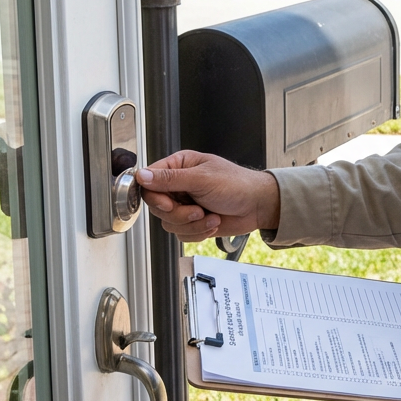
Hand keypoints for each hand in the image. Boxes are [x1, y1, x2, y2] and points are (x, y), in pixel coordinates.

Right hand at [136, 150, 280, 241]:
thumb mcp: (202, 179)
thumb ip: (170, 179)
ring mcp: (185, 204)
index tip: (168, 204)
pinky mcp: (192, 221)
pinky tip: (213, 223)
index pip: (149, 182)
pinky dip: (197, 232)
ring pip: (168, 223)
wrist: (258, 206)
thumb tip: (141, 175)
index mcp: (180, 166)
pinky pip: (180, 234)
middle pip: (157, 206)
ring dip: (192, 224)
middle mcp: (179, 184)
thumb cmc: (238, 184)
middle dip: (179, 214)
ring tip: (211, 216)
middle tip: (198, 211)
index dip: (155, 197)